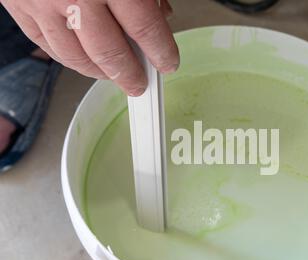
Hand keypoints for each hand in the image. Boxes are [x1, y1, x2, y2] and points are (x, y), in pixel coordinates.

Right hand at [1, 0, 178, 95]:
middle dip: (129, 75)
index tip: (167, 63)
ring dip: (99, 72)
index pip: (144, 28)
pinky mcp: (18, 5)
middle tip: (139, 83)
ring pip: (75, 57)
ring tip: (113, 75)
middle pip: (109, 53)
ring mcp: (41, 2)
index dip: (160, 52)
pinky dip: (68, 59)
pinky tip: (83, 61)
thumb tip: (160, 15)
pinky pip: (46, 46)